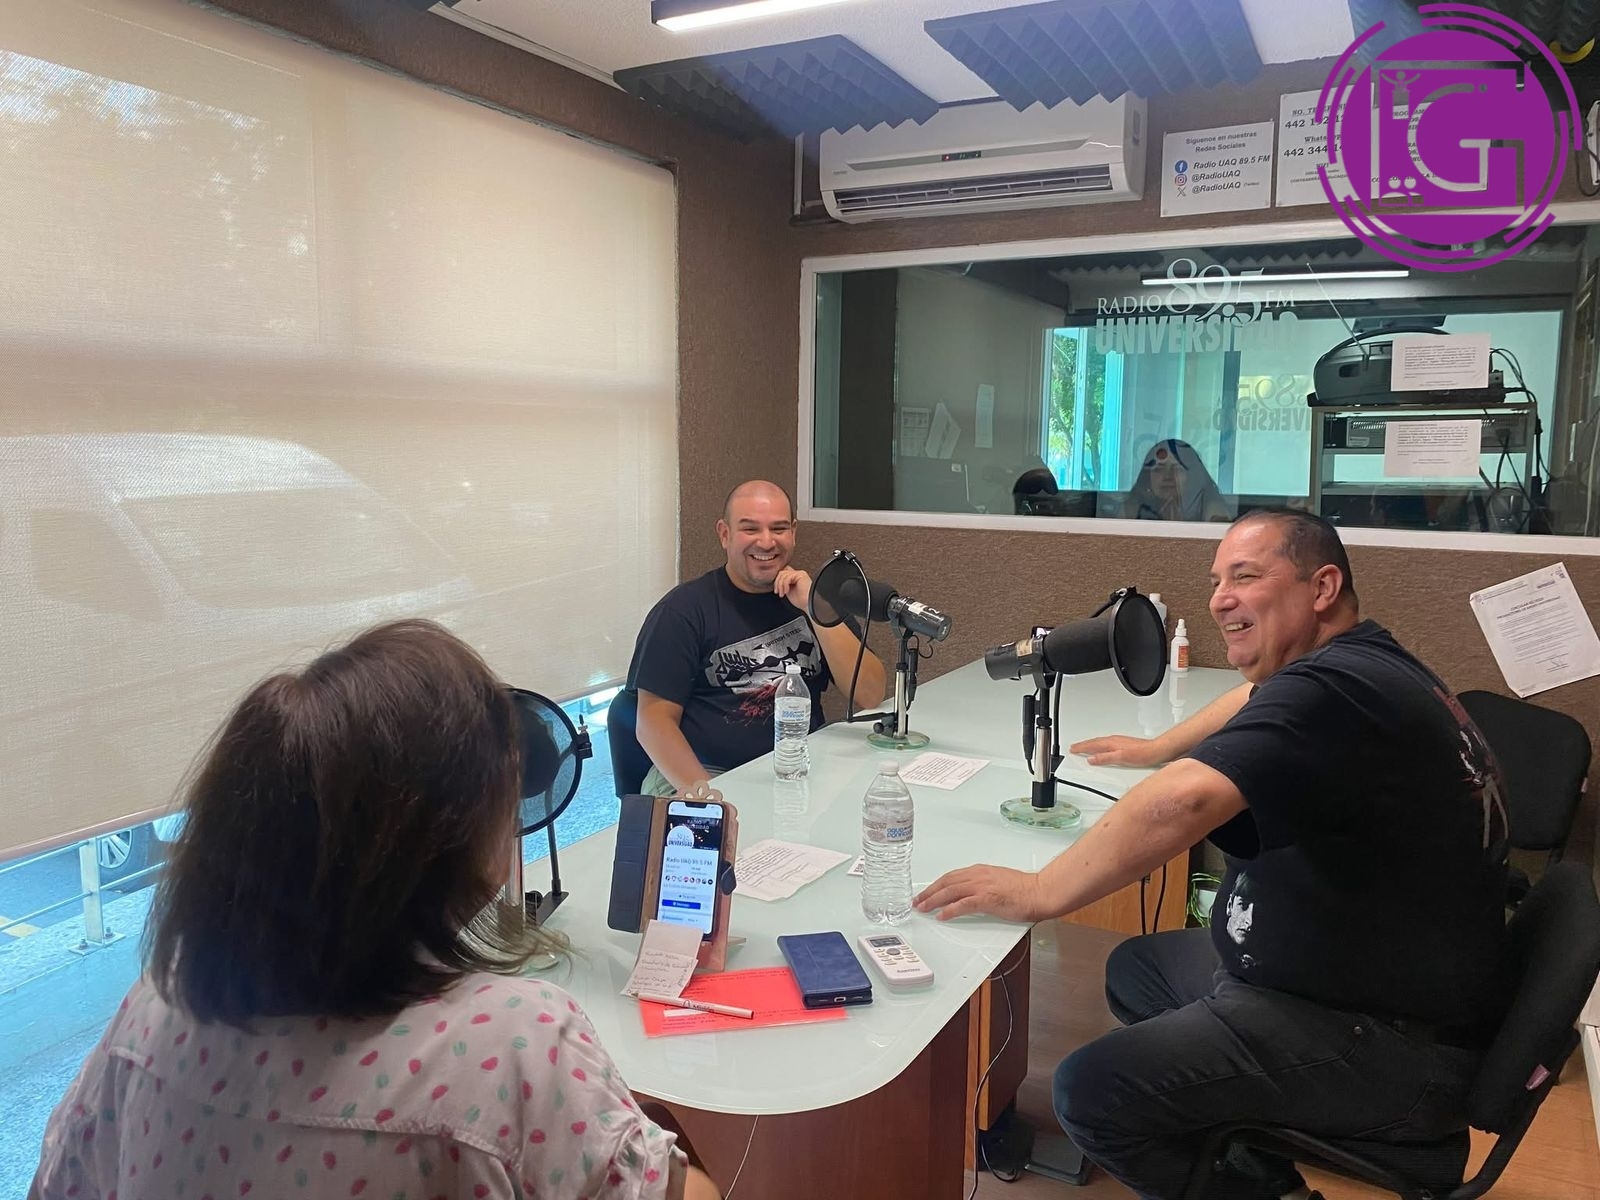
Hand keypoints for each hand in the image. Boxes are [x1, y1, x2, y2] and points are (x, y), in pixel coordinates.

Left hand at [773, 567, 812, 611]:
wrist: (809, 604)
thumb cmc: (801, 601)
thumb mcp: (788, 591)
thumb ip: (783, 584)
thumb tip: (775, 581)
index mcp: (795, 578)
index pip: (783, 573)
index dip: (777, 581)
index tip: (777, 591)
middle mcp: (797, 574)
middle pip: (781, 572)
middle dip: (777, 583)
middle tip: (778, 592)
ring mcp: (799, 573)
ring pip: (783, 574)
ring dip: (780, 585)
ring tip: (782, 594)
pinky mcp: (801, 574)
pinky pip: (787, 577)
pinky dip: (784, 585)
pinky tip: (787, 592)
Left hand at [914, 865, 1047, 922]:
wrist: (1039, 891)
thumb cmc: (1024, 889)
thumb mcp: (998, 881)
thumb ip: (982, 885)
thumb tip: (970, 894)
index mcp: (980, 871)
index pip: (951, 876)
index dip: (936, 885)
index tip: (926, 892)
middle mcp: (978, 876)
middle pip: (946, 882)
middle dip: (929, 892)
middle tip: (917, 901)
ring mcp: (982, 886)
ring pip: (950, 891)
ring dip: (933, 900)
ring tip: (923, 908)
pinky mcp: (987, 899)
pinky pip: (963, 904)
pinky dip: (950, 910)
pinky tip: (941, 916)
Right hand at [1068, 734, 1161, 767]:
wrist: (1157, 751)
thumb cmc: (1143, 754)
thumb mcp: (1121, 758)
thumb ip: (1105, 758)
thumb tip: (1092, 759)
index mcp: (1111, 743)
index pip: (1092, 745)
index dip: (1081, 748)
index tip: (1072, 749)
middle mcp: (1114, 740)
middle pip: (1094, 742)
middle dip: (1083, 745)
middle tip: (1074, 747)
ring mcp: (1119, 742)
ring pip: (1100, 742)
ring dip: (1091, 744)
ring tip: (1084, 747)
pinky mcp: (1124, 745)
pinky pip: (1106, 743)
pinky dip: (1100, 746)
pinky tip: (1102, 749)